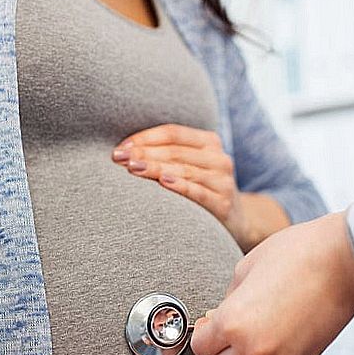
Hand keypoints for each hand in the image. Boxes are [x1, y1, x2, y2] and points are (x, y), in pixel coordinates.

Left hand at [112, 124, 282, 251]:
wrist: (234, 221)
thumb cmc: (200, 189)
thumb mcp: (191, 167)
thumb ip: (167, 155)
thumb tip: (124, 149)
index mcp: (209, 142)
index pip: (173, 133)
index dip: (145, 138)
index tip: (121, 147)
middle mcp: (219, 158)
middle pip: (175, 151)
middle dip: (144, 153)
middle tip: (118, 158)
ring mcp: (222, 180)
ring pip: (184, 169)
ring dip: (155, 168)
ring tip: (132, 168)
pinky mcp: (223, 203)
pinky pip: (198, 191)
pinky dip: (180, 186)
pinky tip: (163, 182)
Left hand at [190, 212, 353, 354]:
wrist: (344, 263)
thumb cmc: (298, 255)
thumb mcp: (245, 269)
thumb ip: (225, 301)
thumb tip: (216, 319)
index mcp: (233, 324)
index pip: (199, 347)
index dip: (201, 333)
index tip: (207, 323)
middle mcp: (254, 350)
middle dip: (214, 350)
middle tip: (220, 331)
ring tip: (243, 336)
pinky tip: (264, 342)